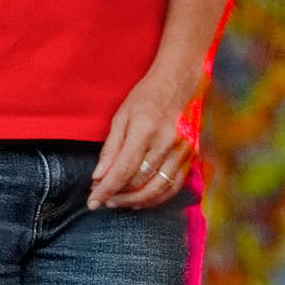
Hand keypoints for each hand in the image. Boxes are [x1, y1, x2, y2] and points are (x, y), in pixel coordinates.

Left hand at [88, 70, 202, 208]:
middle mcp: (166, 143)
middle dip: (118, 195)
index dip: (106, 189)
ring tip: (118, 201)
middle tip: (103, 198)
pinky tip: (140, 200)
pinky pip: (173, 186)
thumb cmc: (146, 97)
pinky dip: (156, 198)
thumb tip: (99, 177)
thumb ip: (110, 149)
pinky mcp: (191, 156)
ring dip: (135, 201)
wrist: (179, 82)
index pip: (123, 170)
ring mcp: (182, 151)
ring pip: (157, 189)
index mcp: (145, 130)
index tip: (93, 202)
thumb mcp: (121, 117)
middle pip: (139, 182)